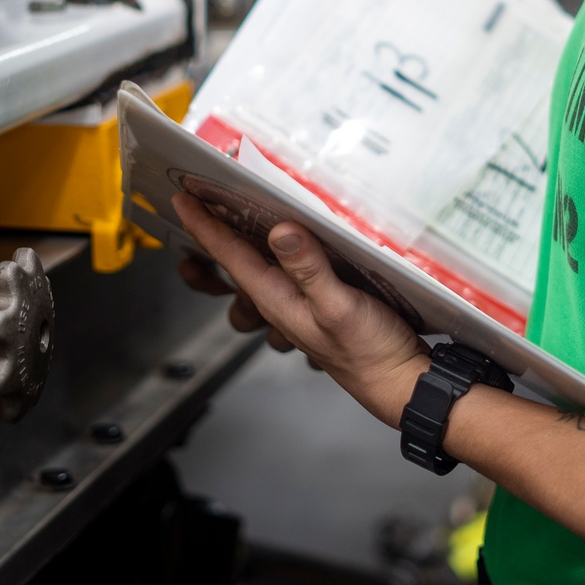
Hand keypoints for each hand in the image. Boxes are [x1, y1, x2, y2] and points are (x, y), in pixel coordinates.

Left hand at [172, 194, 429, 426]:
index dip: (205, 227)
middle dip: (209, 249)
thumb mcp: (341, 306)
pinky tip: (292, 255)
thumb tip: (280, 231)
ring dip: (244, 258)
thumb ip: (310, 269)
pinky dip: (278, 266)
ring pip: (257, 282)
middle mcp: (282, 305)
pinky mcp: (320, 310)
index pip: (232, 258)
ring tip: (240, 230)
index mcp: (278, 301)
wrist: (400, 384)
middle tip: (194, 219)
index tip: (183, 201)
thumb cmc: (371, 352)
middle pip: (234, 272)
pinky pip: (285, 284)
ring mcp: (300, 310)